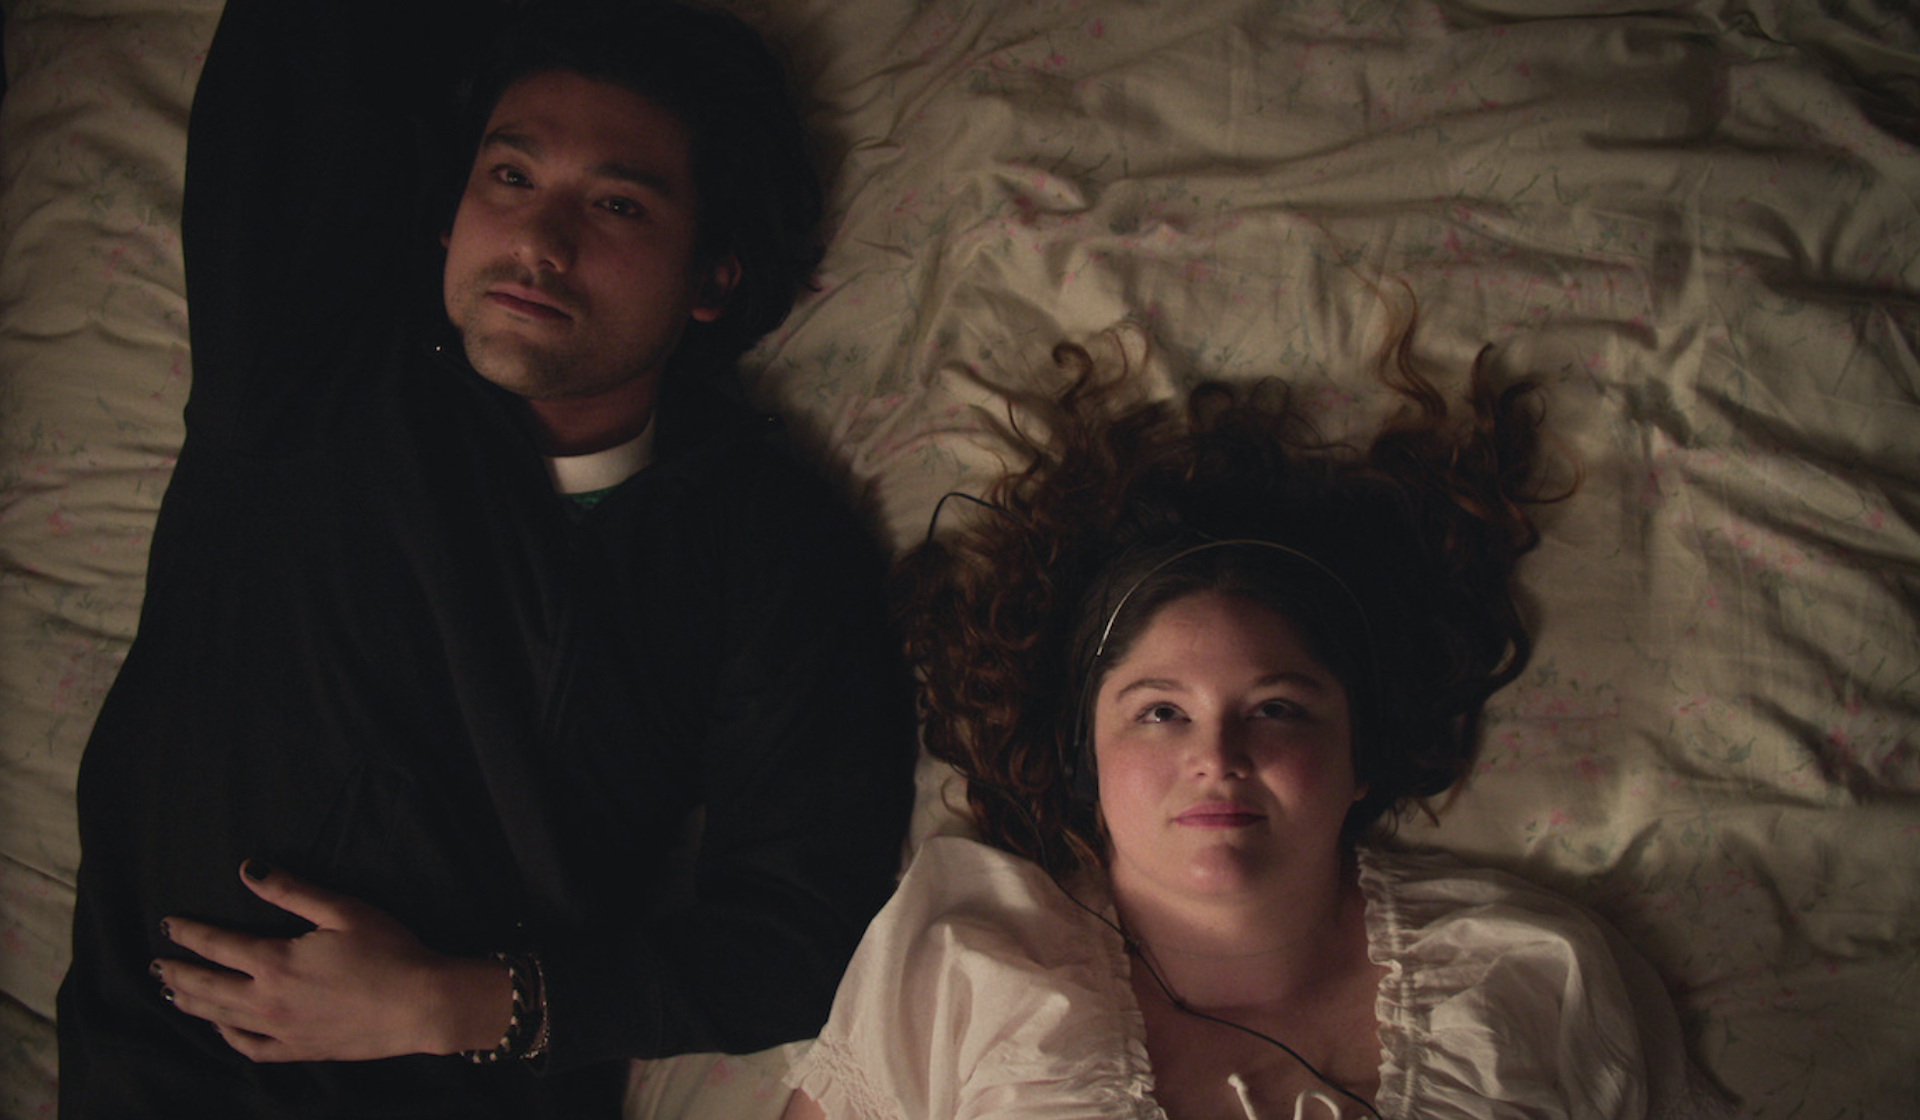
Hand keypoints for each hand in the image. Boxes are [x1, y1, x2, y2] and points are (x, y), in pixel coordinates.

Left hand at [152, 861, 511, 1061]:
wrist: (420, 1004)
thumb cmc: (388, 951)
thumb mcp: (342, 910)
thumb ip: (290, 890)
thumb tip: (248, 870)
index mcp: (275, 962)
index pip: (217, 945)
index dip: (189, 933)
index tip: (168, 924)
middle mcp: (268, 1000)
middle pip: (207, 986)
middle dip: (177, 972)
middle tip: (155, 964)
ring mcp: (280, 1030)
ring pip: (220, 1018)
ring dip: (192, 1003)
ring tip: (173, 993)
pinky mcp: (298, 1051)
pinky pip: (249, 1048)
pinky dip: (227, 1037)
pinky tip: (220, 1027)